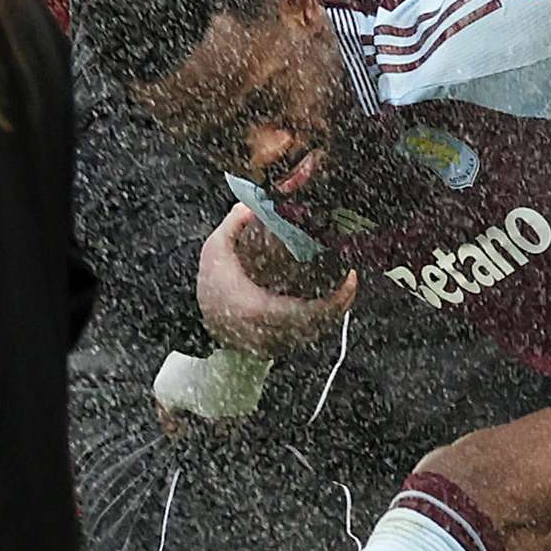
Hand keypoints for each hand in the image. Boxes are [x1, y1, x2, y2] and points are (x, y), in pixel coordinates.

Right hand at [199, 205, 355, 355]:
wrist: (198, 322)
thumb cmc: (210, 289)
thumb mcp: (215, 252)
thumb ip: (233, 225)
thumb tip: (251, 204)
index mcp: (260, 310)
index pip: (309, 312)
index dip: (336, 300)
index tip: (350, 279)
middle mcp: (272, 333)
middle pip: (321, 324)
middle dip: (342, 303)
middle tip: (352, 280)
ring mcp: (276, 343)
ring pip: (317, 332)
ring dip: (335, 312)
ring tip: (346, 289)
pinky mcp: (278, 346)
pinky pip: (308, 336)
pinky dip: (322, 321)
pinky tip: (330, 303)